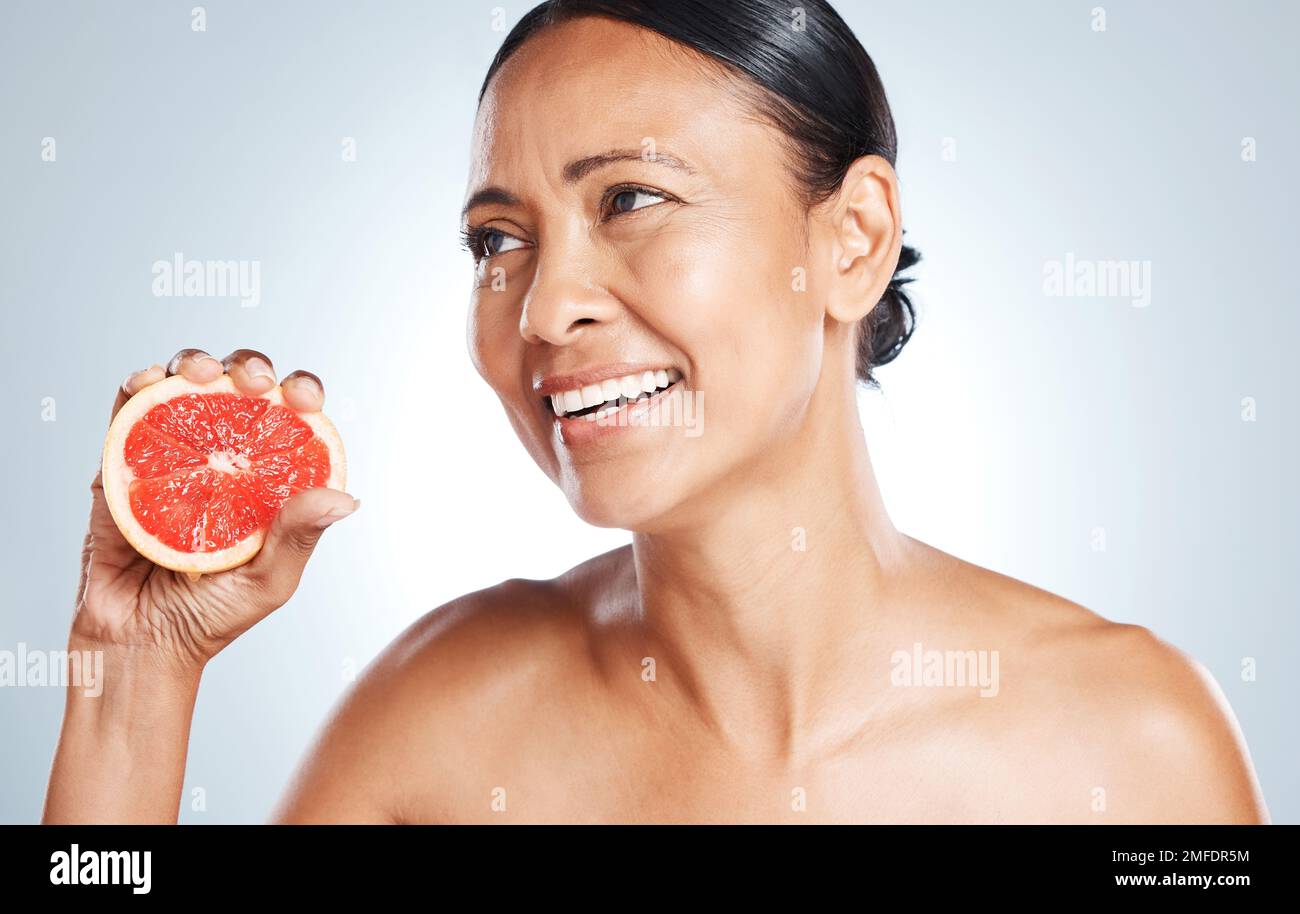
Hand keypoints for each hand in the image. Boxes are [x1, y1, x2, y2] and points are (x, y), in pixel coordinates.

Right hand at [71, 348, 358, 669]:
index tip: (303, 398)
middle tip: (256, 383)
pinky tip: (151, 382)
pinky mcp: (122, 466)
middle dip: (251, 368)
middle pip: (238, 390)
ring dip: (196, 364)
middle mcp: (223, 459)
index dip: (301, 394)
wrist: (136, 646)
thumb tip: (346, 497)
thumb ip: (300, 536)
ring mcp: (173, 457)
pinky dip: (138, 387)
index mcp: (266, 479)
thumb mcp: (268, 581)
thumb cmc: (210, 619)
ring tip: (204, 373)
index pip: (290, 420)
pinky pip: (128, 413)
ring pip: (184, 387)